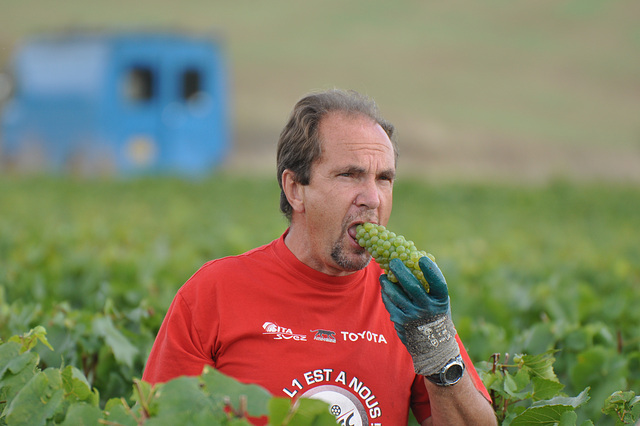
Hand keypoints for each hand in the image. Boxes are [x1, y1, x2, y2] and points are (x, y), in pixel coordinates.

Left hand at [380, 257, 459, 375]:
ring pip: (396, 294)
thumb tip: (413, 260)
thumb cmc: (435, 315)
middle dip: (400, 271)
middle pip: (412, 286)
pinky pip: (390, 303)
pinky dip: (386, 294)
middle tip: (393, 261)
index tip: (421, 258)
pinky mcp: (401, 322)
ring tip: (384, 275)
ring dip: (387, 282)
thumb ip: (429, 285)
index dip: (430, 270)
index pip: (437, 283)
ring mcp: (413, 316)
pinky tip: (385, 288)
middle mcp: (428, 309)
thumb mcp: (439, 301)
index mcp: (440, 301)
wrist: (433, 346)